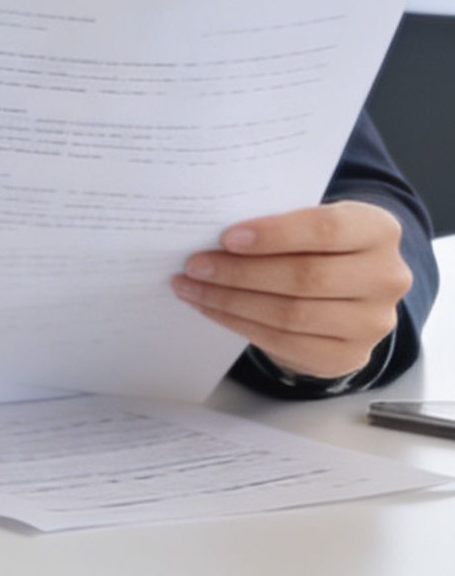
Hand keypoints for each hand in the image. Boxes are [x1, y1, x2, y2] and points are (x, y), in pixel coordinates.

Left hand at [173, 202, 410, 380]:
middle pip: (304, 277)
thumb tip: (211, 232)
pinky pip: (285, 342)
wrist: (349, 289)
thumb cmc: (317, 243)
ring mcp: (373, 323)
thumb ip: (278, 220)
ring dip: (230, 301)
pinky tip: (211, 309)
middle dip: (240, 272)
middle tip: (194, 265)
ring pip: (291, 314)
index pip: (325, 229)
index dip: (274, 234)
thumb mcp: (310, 220)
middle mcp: (386, 278)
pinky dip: (240, 324)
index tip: (227, 238)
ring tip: (190, 287)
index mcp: (379, 230)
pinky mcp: (349, 355)